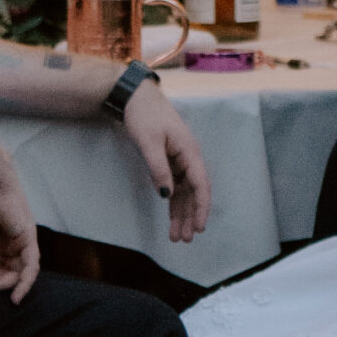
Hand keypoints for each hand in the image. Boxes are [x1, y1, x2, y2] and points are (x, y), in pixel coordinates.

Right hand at [0, 150, 42, 301]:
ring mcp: (24, 240)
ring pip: (19, 272)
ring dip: (2, 283)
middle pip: (10, 271)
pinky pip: (31, 268)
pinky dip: (25, 283)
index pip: (1, 266)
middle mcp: (16, 241)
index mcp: (5, 238)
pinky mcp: (29, 238)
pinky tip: (15, 295)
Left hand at [121, 81, 210, 242]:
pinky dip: (173, 202)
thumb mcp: (149, 142)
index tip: (200, 226)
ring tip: (177, 237)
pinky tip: (171, 218)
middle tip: (186, 239)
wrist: (135, 97)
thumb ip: (159, 169)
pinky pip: (175, 186)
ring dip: (181, 214)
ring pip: (184, 193)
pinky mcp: (169, 161)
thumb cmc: (144, 116)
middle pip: (194, 193)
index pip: (201, 185)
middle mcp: (188, 158)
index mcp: (189, 151)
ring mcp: (179, 160)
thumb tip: (167, 195)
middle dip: (191, 216)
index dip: (202, 207)